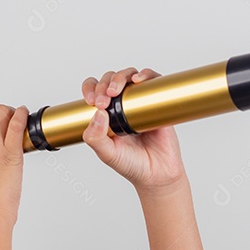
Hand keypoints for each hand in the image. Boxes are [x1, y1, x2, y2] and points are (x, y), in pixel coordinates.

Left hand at [81, 68, 186, 191]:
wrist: (158, 175)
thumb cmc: (132, 165)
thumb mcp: (107, 154)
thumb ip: (96, 137)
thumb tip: (97, 113)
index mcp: (105, 114)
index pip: (94, 91)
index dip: (91, 89)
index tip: (91, 101)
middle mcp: (122, 105)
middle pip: (110, 80)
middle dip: (104, 85)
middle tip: (104, 102)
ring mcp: (140, 103)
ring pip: (129, 76)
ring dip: (120, 77)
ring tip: (116, 91)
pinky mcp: (157, 103)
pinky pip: (153, 81)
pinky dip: (145, 75)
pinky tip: (138, 80)